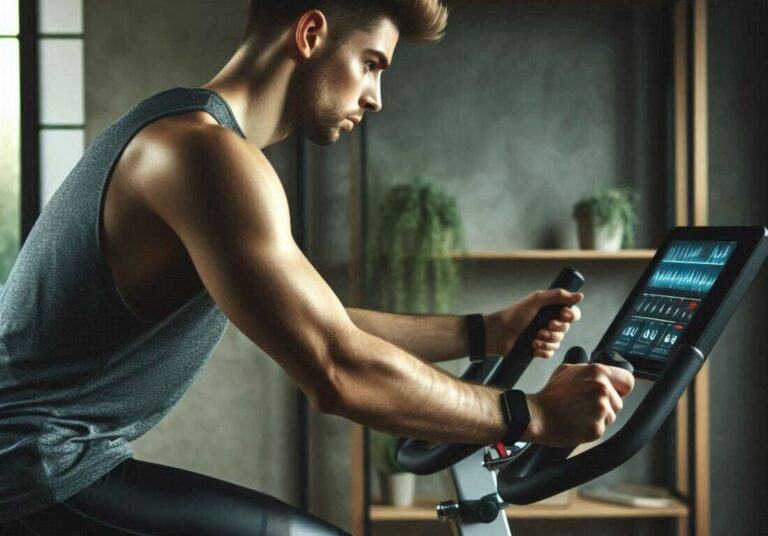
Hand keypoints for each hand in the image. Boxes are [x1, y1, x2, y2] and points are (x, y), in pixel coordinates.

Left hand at [486, 289, 582, 357]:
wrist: (498, 333)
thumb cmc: (514, 314)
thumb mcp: (535, 300)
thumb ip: (557, 296)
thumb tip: (580, 295)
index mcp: (550, 310)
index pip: (572, 313)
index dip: (571, 315)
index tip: (563, 314)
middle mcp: (548, 323)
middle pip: (566, 329)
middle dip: (556, 329)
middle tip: (545, 327)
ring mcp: (543, 337)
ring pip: (558, 342)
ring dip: (548, 340)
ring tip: (534, 338)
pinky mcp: (538, 349)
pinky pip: (550, 352)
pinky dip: (543, 350)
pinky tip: (533, 347)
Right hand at [521, 363, 635, 446]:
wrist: (536, 415)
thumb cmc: (551, 394)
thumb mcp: (568, 370)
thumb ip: (589, 369)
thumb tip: (603, 373)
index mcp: (597, 372)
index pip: (628, 381)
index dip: (621, 388)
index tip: (615, 392)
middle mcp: (601, 389)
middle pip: (619, 402)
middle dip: (606, 405)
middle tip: (585, 405)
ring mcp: (600, 409)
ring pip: (611, 416)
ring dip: (599, 417)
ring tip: (580, 414)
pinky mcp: (596, 428)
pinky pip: (602, 428)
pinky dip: (592, 428)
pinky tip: (578, 423)